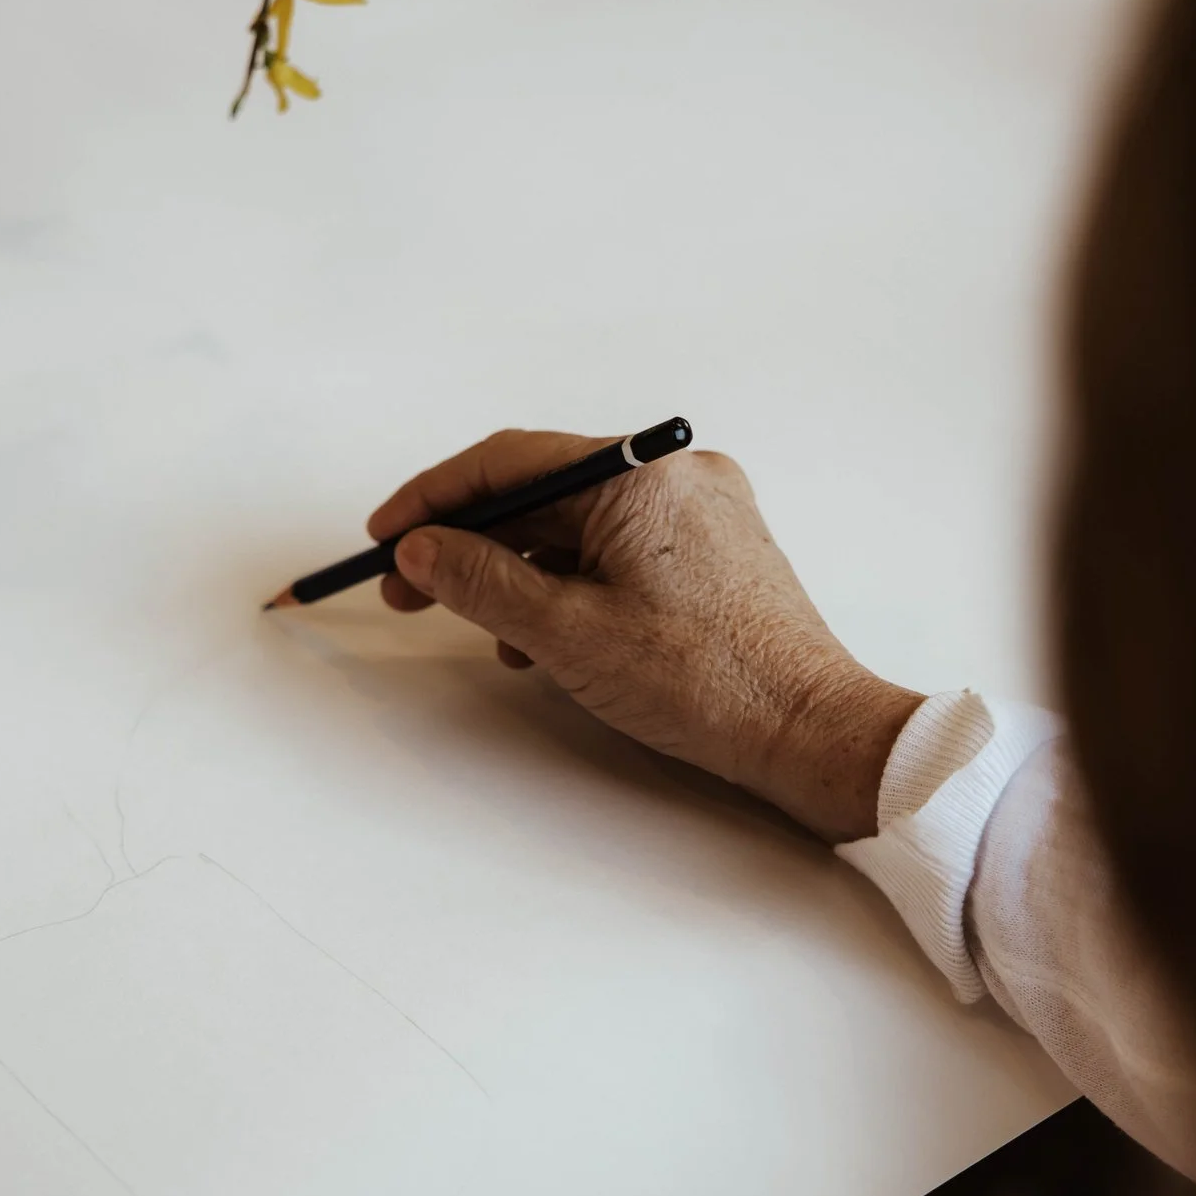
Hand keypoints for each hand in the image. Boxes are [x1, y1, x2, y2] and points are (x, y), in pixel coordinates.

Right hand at [366, 430, 921, 840]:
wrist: (809, 731)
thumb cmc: (706, 682)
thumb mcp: (566, 633)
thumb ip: (481, 580)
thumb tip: (421, 549)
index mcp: (642, 476)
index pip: (510, 463)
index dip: (434, 500)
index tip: (385, 537)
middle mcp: (677, 476)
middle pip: (544, 493)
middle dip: (471, 543)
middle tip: (410, 589)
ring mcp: (702, 512)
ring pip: (579, 527)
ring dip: (519, 572)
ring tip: (484, 631)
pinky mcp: (715, 552)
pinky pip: (620, 550)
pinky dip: (571, 586)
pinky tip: (548, 639)